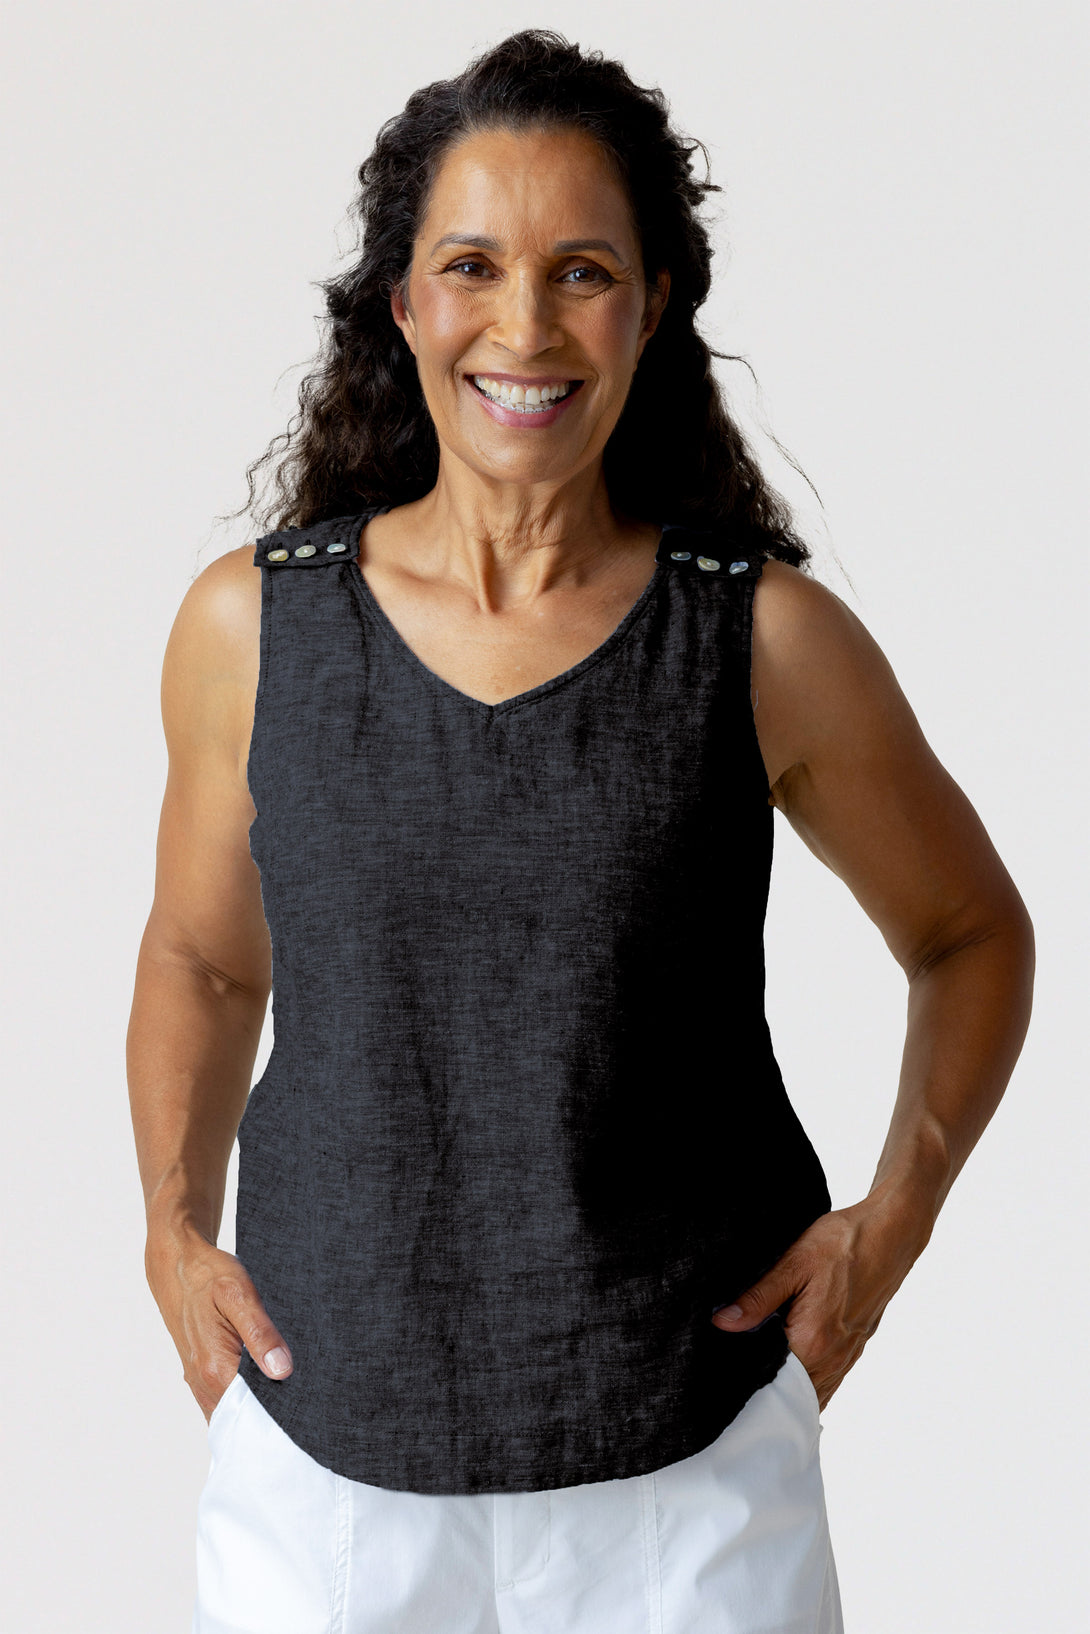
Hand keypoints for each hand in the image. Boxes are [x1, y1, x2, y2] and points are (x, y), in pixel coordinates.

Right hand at [145, 1230, 293, 1424]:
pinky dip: (243, 1400)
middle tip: (303, 1394)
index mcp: (215, 1368)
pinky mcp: (199, 1377)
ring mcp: (199, 1383)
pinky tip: (263, 1382)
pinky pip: (223, 1401)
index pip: (255, 1409)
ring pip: (233, 1411)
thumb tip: (282, 1370)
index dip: (282, 1407)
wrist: (177, 1267)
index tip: (306, 1399)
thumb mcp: (239, 1294)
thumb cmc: (208, 1276)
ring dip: (257, 1406)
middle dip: (273, 1410)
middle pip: (245, 1415)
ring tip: (287, 1387)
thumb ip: (260, 1333)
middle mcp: (204, 1383)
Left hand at [710, 1197, 929, 1410]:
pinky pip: (830, 1379)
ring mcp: (848, 1354)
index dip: (749, 1379)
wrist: (890, 1233)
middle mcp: (833, 1357)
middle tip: (739, 1374)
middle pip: (793, 1392)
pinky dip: (810, 1380)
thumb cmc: (843, 1243)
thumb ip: (757, 1299)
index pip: (773, 1383)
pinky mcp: (857, 1345)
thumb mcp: (793, 1264)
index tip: (729, 1370)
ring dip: (790, 1388)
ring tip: (763, 1372)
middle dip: (767, 1388)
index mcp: (813, 1342)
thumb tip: (723, 1324)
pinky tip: (794, 1366)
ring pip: (814, 1390)